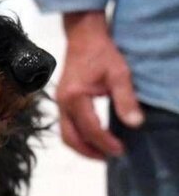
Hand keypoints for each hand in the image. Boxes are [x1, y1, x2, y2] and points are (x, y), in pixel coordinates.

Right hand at [56, 11, 143, 159]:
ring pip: (65, 134)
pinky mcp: (62, 101)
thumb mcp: (120, 74)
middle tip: (110, 158)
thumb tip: (135, 124)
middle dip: (89, 152)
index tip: (121, 151)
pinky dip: (79, 137)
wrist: (83, 37)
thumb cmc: (103, 53)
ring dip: (83, 147)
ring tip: (102, 152)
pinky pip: (66, 126)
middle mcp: (63, 103)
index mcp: (75, 97)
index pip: (90, 128)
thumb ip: (126, 100)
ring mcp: (60, 103)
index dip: (105, 142)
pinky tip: (94, 137)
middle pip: (70, 138)